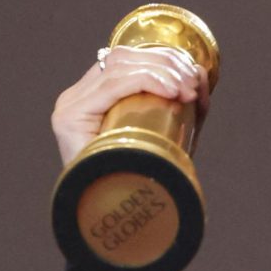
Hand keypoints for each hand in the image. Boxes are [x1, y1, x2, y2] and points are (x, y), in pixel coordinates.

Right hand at [51, 46, 210, 165]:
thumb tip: (200, 71)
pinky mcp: (70, 115)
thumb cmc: (145, 174)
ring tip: (186, 91)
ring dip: (161, 72)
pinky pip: (112, 85)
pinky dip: (146, 81)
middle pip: (124, 58)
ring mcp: (71, 104)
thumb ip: (188, 104)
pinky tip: (171, 91)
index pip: (129, 60)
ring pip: (119, 67)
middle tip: (192, 85)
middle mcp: (79, 96)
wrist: (118, 212)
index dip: (163, 58)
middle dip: (165, 63)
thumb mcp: (175, 132)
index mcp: (96, 95)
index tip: (193, 76)